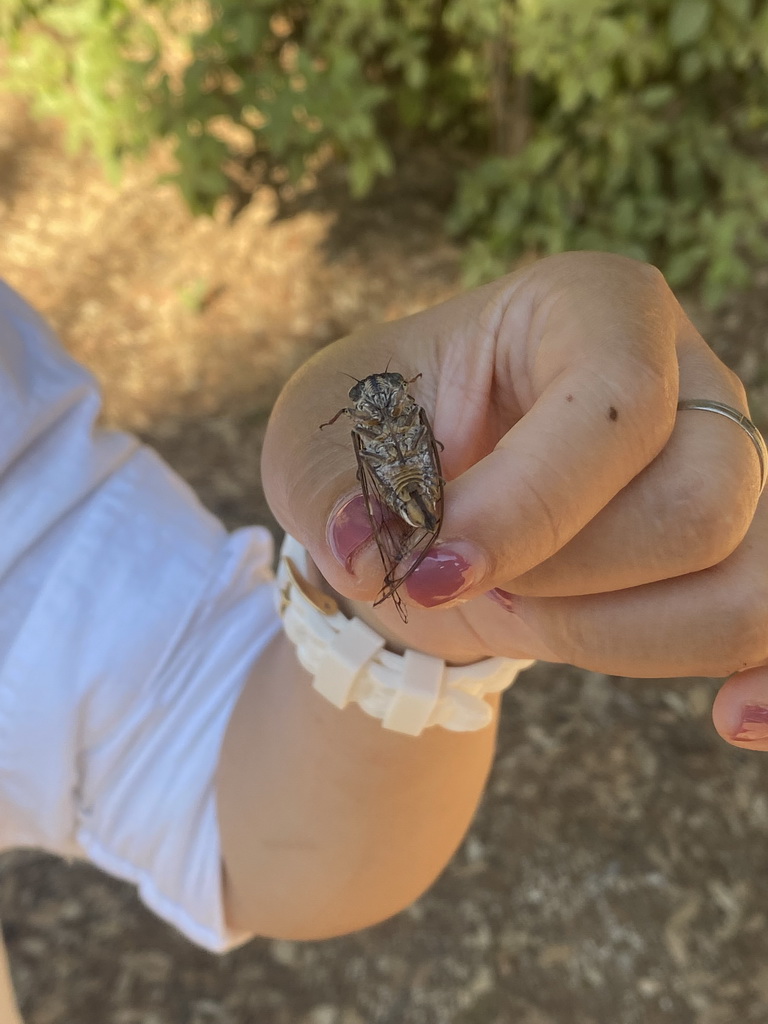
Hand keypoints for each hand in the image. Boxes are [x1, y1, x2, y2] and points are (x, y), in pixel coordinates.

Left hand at [262, 252, 765, 682]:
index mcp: (590, 306)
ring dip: (612, 637)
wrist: (425, 490)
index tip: (432, 574)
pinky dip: (764, 683)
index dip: (530, 508)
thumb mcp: (314, 444)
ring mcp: (726, 465)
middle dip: (566, 580)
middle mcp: (684, 376)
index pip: (617, 404)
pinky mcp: (735, 550)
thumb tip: (375, 551)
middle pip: (697, 503)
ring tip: (521, 613)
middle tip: (465, 580)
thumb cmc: (379, 439)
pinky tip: (730, 722)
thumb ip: (334, 490)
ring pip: (741, 583)